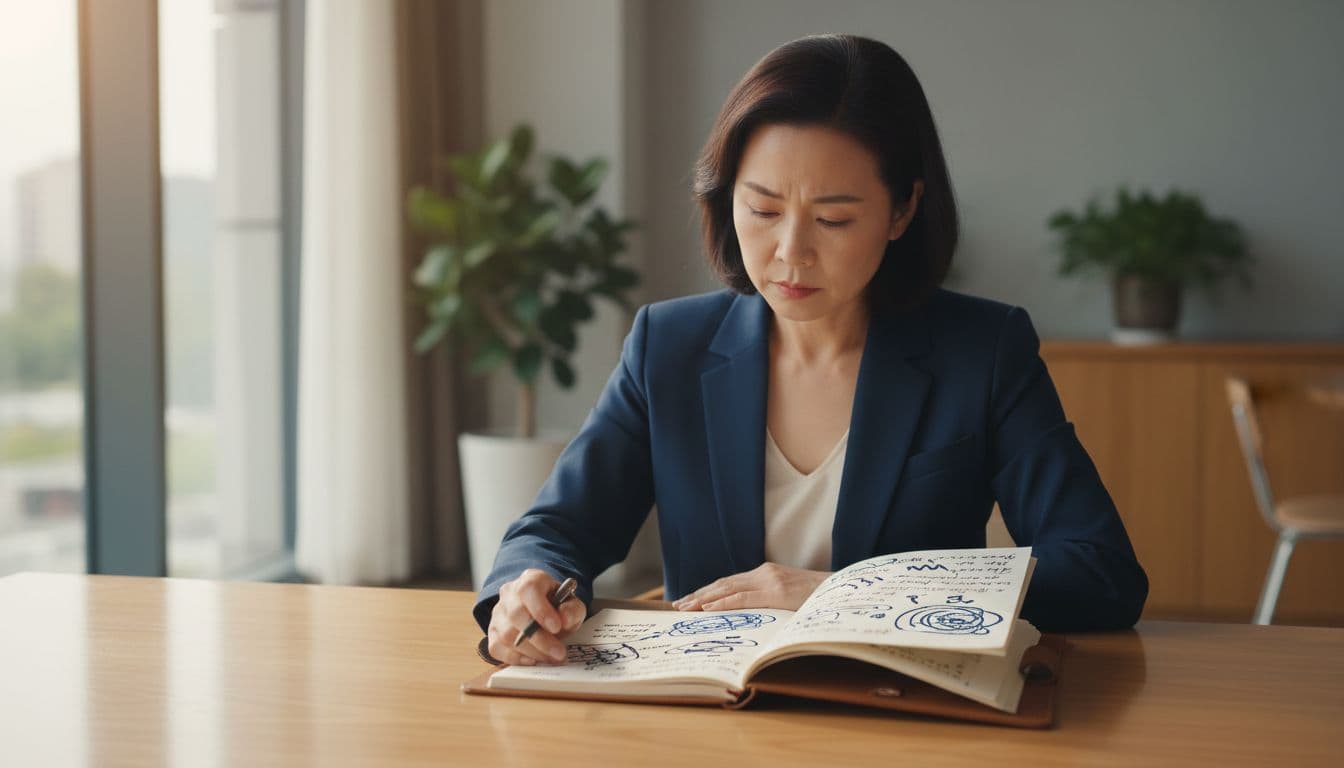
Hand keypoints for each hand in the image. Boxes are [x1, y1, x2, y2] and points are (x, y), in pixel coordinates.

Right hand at [487, 569, 586, 666]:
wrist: (545, 613)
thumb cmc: (557, 608)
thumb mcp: (572, 605)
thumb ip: (572, 610)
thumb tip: (564, 619)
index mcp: (531, 579)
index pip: (529, 589)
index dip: (541, 609)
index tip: (557, 627)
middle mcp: (510, 593)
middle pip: (516, 614)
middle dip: (540, 639)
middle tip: (558, 653)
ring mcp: (498, 613)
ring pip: (506, 635)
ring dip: (531, 652)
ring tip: (551, 658)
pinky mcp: (492, 632)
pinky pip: (496, 648)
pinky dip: (515, 658)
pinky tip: (532, 660)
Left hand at [672, 562, 829, 611]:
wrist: (842, 591)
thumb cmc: (817, 598)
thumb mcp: (789, 597)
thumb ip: (770, 600)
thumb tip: (751, 616)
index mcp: (766, 573)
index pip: (729, 582)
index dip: (707, 591)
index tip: (689, 600)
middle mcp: (764, 573)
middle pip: (723, 584)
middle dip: (698, 595)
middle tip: (677, 605)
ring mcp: (770, 580)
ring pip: (728, 589)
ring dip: (703, 599)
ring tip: (685, 607)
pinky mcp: (776, 592)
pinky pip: (743, 598)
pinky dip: (723, 603)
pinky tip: (707, 608)